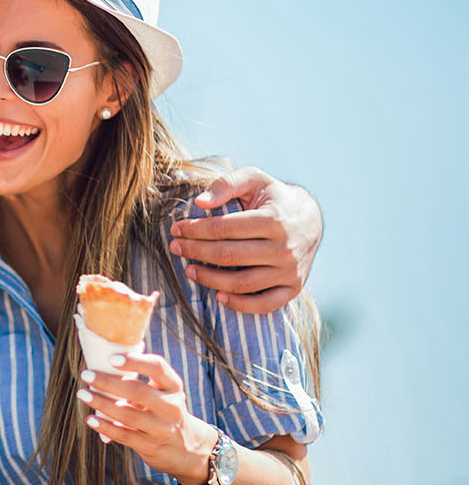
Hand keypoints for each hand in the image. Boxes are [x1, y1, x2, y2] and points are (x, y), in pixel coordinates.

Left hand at [76, 353, 216, 484]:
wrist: (185, 447)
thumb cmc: (162, 408)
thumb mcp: (162, 390)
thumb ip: (142, 376)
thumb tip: (102, 359)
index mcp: (173, 386)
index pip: (157, 368)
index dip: (135, 361)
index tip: (112, 358)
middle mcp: (171, 406)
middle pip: (138, 391)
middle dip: (108, 382)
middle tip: (86, 374)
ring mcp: (161, 429)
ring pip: (128, 415)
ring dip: (101, 404)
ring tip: (83, 394)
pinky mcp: (150, 446)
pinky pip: (124, 435)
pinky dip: (105, 427)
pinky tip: (91, 419)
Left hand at [168, 167, 322, 313]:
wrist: (310, 220)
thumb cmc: (274, 198)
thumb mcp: (255, 179)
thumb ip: (227, 184)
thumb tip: (200, 202)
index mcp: (274, 219)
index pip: (224, 228)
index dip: (195, 230)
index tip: (176, 229)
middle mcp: (285, 248)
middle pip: (229, 256)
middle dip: (195, 252)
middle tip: (175, 248)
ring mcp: (290, 270)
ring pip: (242, 283)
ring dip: (210, 279)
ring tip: (188, 270)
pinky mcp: (294, 287)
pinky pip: (265, 304)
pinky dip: (241, 305)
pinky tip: (218, 296)